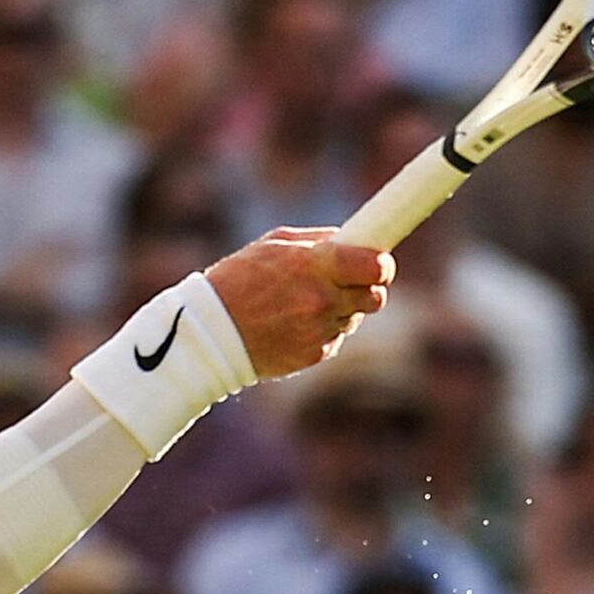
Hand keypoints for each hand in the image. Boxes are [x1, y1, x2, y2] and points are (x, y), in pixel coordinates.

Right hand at [211, 229, 392, 379]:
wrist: (211, 332)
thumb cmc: (238, 279)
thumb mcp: (273, 245)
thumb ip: (317, 241)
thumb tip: (350, 239)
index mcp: (315, 265)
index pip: (376, 267)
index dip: (382, 266)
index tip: (379, 264)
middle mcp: (323, 299)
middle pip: (375, 297)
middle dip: (366, 289)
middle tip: (348, 283)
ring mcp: (320, 329)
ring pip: (353, 318)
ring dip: (339, 310)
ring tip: (303, 304)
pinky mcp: (315, 354)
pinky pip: (335, 338)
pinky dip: (322, 330)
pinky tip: (293, 323)